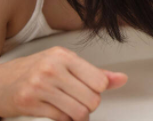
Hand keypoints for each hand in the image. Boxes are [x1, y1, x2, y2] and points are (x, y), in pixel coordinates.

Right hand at [0, 46, 126, 120]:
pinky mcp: (28, 103)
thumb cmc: (36, 70)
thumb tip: (121, 79)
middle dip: (89, 105)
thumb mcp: (66, 64)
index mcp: (64, 56)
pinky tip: (61, 112)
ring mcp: (39, 86)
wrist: (1, 81)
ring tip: (72, 109)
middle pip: (92, 99)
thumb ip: (95, 73)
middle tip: (81, 101)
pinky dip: (66, 120)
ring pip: (78, 111)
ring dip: (79, 115)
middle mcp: (52, 68)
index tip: (91, 90)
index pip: (100, 81)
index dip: (98, 90)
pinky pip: (61, 118)